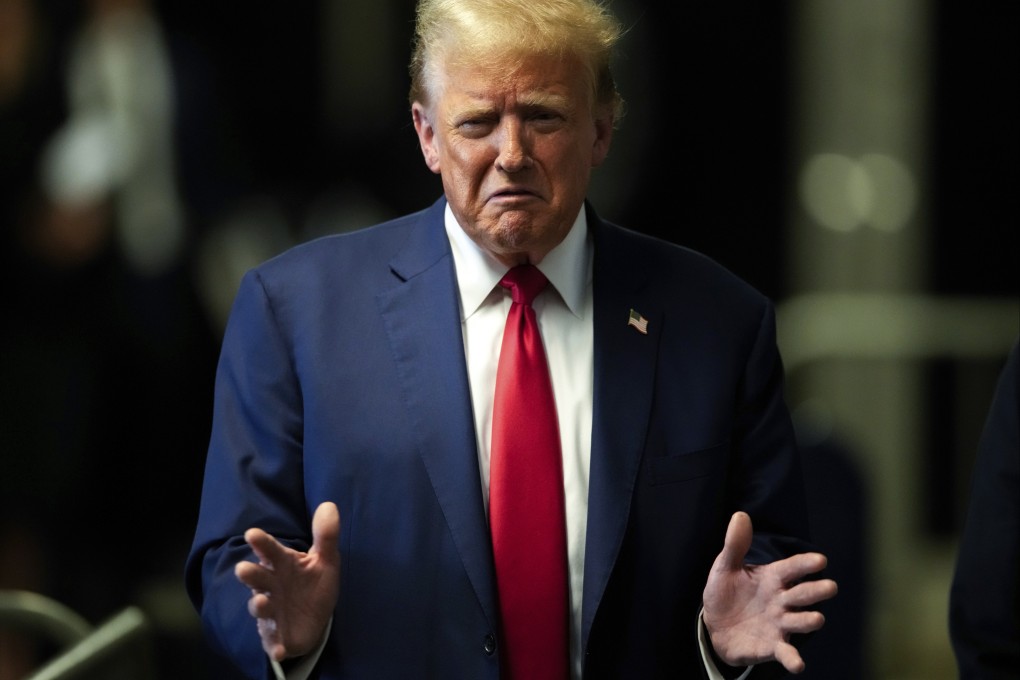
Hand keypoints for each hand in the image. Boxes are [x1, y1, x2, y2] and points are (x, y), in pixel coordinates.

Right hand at [234, 502, 340, 660]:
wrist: (315, 620)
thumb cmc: (313, 585)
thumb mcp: (325, 561)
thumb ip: (325, 536)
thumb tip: (329, 505)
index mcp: (282, 565)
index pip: (270, 550)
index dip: (261, 543)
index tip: (252, 533)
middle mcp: (271, 586)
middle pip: (258, 578)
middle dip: (250, 574)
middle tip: (243, 569)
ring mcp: (271, 611)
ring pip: (260, 607)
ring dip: (258, 605)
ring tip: (260, 602)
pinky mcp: (276, 635)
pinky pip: (273, 641)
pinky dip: (274, 646)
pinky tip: (279, 650)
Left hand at [702, 511, 837, 673]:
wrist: (714, 626)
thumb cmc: (725, 592)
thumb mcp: (725, 567)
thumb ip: (735, 545)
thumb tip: (740, 515)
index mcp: (772, 578)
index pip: (792, 568)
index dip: (805, 564)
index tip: (820, 559)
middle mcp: (781, 601)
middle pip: (803, 594)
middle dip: (816, 591)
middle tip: (829, 587)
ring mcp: (779, 624)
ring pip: (800, 621)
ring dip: (808, 621)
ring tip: (816, 619)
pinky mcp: (773, 646)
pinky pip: (786, 653)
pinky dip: (793, 659)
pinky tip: (797, 664)